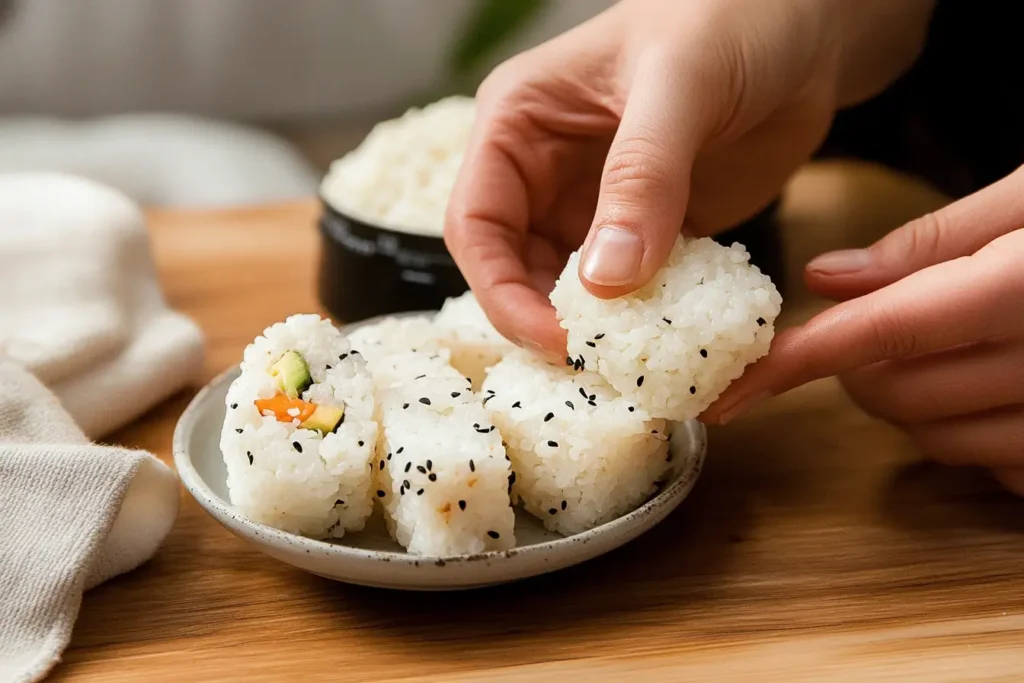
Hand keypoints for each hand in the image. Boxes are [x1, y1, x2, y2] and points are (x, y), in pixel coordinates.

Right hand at [444, 0, 932, 354]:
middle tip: (594, 365)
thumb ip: (642, 176)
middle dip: (544, 319)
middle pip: (513, 268)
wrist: (805, 28)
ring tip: (630, 363)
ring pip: (567, 288)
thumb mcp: (679, 85)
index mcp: (519, 124)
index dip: (501, 288)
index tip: (555, 337)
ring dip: (593, 328)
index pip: (476, 222)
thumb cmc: (730, 19)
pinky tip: (669, 340)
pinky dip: (642, 320)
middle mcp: (544, 171)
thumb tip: (605, 279)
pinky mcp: (645, 230)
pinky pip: (628, 290)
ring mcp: (594, 205)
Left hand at [703, 167, 1023, 493]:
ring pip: (939, 439)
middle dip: (856, 369)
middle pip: (898, 395)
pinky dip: (971, 435)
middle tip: (863, 327)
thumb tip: (829, 279)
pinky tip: (992, 387)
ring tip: (936, 349)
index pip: (883, 333)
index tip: (734, 390)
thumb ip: (934, 239)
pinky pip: (1000, 469)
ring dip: (908, 403)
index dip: (796, 364)